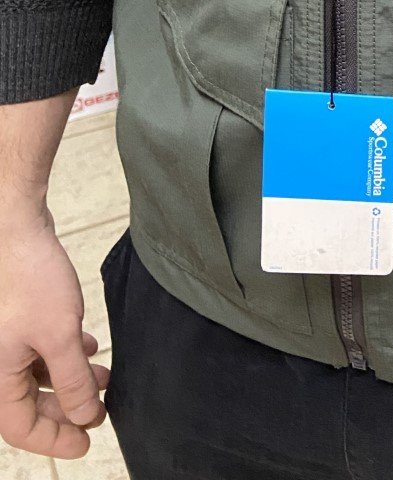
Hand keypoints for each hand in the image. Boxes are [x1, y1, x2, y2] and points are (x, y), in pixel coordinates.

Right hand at [0, 203, 108, 458]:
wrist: (18, 228)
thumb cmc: (31, 279)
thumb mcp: (60, 336)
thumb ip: (73, 381)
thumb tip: (86, 416)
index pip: (21, 427)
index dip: (55, 439)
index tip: (86, 442)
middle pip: (29, 403)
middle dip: (67, 407)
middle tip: (100, 411)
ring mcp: (6, 339)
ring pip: (37, 374)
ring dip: (71, 378)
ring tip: (105, 375)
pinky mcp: (17, 318)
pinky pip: (39, 350)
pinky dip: (63, 354)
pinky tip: (90, 345)